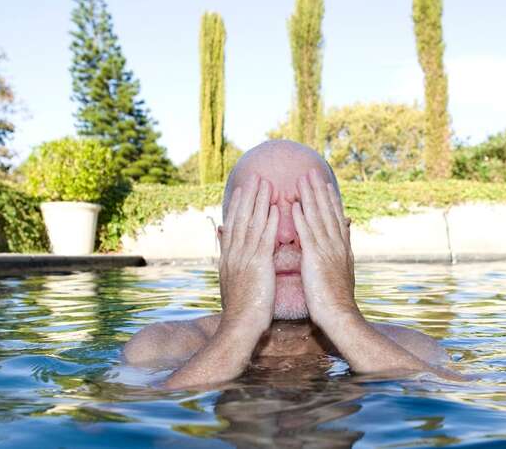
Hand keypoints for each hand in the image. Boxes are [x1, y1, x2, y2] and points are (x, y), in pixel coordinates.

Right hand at [218, 174, 278, 335]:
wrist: (238, 328)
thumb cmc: (241, 312)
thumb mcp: (233, 285)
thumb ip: (235, 267)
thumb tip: (233, 258)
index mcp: (228, 259)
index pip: (232, 225)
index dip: (238, 205)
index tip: (242, 189)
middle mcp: (234, 255)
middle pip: (240, 219)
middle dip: (248, 196)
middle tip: (255, 176)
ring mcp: (244, 259)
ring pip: (251, 224)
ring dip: (259, 202)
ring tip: (266, 183)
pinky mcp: (257, 266)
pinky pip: (264, 239)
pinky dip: (270, 222)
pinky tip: (276, 209)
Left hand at [292, 169, 357, 329]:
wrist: (340, 316)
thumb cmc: (337, 299)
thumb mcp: (343, 271)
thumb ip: (342, 252)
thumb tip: (345, 239)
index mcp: (342, 248)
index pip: (335, 218)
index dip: (329, 199)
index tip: (325, 183)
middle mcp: (336, 245)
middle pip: (327, 212)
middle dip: (319, 190)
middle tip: (312, 172)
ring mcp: (327, 251)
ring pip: (318, 218)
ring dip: (310, 197)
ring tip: (302, 179)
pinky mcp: (315, 259)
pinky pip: (307, 234)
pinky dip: (301, 218)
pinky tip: (295, 205)